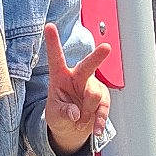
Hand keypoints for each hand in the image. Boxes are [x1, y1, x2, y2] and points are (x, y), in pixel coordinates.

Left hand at [43, 23, 111, 154]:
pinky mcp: (103, 99)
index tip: (49, 26)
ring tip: (79, 121)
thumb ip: (63, 113)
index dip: (53, 42)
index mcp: (60, 77)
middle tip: (106, 48)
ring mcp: (92, 87)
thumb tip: (75, 113)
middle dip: (97, 57)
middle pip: (87, 66)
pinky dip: (99, 120)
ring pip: (94, 94)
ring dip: (86, 112)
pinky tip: (96, 129)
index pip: (56, 58)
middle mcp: (77, 77)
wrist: (72, 129)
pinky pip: (103, 108)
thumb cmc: (59, 115)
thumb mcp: (55, 116)